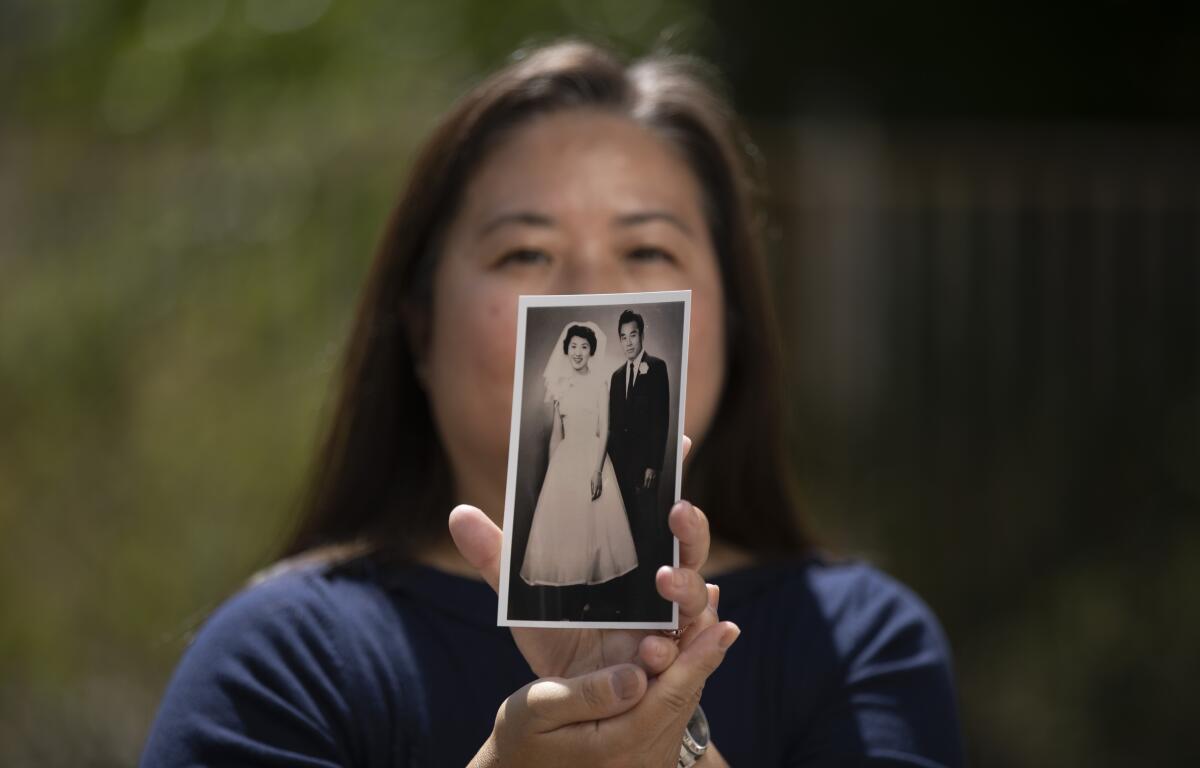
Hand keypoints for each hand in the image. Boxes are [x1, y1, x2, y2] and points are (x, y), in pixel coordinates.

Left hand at [449, 436, 720, 679]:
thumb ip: (497, 557)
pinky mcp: (677, 660)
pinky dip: (702, 639)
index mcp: (634, 554)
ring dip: (687, 584)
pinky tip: (681, 637)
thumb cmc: (559, 636)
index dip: (670, 474)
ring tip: (664, 581)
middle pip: (690, 543)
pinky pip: (700, 648)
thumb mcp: (524, 597)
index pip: (657, 508)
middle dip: (691, 526)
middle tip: (676, 511)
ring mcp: (674, 619)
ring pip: (697, 593)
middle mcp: (662, 580)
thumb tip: (458, 513)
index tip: (677, 440)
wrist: (570, 701)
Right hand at [470, 620, 739, 767]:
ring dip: (696, 659)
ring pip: (682, 701)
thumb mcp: (537, 711)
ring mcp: (648, 759)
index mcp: (618, 744)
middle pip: (685, 694)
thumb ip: (587, 694)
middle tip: (718, 605)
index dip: (700, 658)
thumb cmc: (521, 742)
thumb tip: (636, 674)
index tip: (725, 626)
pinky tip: (686, 646)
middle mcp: (643, 756)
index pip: (670, 694)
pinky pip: (671, 709)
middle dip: (704, 649)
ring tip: (709, 616)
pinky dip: (681, 675)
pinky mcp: (647, 753)